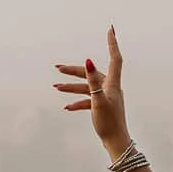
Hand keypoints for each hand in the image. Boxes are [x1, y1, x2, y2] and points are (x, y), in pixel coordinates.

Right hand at [55, 25, 129, 154]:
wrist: (116, 142)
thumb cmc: (109, 122)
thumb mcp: (98, 100)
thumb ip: (92, 80)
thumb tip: (88, 61)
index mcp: (112, 83)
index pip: (115, 58)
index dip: (112, 43)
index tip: (110, 29)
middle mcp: (110, 88)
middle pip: (91, 74)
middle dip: (74, 71)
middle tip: (57, 68)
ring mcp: (106, 97)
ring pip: (87, 88)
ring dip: (71, 87)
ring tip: (56, 87)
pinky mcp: (102, 107)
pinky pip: (88, 101)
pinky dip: (77, 102)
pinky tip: (67, 108)